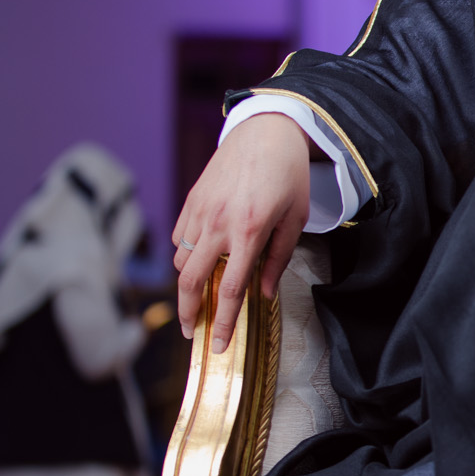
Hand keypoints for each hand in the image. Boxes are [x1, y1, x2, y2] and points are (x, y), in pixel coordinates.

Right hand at [172, 114, 311, 352]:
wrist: (266, 130)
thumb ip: (278, 259)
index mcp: (248, 231)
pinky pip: (179, 238)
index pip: (228, 289)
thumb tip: (263, 295)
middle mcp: (218, 223)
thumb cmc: (287, 175)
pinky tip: (198, 260)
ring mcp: (200, 210)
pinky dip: (184, 255)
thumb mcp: (295, 219)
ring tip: (197, 297)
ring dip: (187, 283)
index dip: (220, 322)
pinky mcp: (191, 199)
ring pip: (181, 260)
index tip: (216, 345)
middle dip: (188, 312)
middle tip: (192, 331)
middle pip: (191, 281)